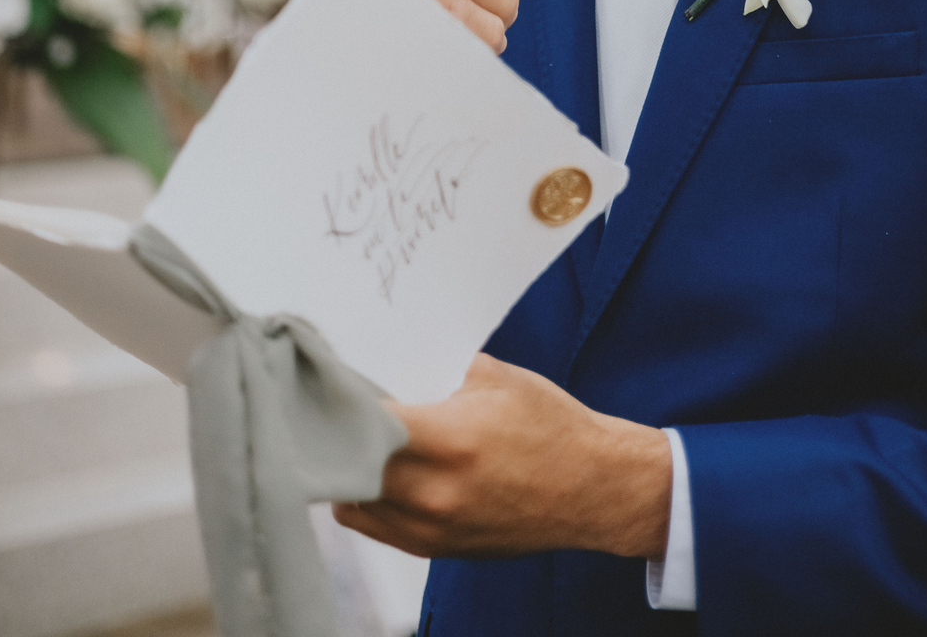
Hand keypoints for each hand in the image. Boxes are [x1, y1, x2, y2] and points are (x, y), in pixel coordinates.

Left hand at [333, 353, 671, 559]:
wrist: (595, 488)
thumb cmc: (552, 428)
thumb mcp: (498, 378)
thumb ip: (440, 378)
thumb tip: (397, 382)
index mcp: (449, 440)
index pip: (364, 426)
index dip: (341, 404)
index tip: (331, 387)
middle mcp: (435, 493)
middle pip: (349, 469)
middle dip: (339, 438)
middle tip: (336, 413)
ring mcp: (435, 529)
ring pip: (355, 506)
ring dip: (350, 474)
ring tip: (358, 445)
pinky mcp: (440, 550)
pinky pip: (380, 528)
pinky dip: (371, 501)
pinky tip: (382, 475)